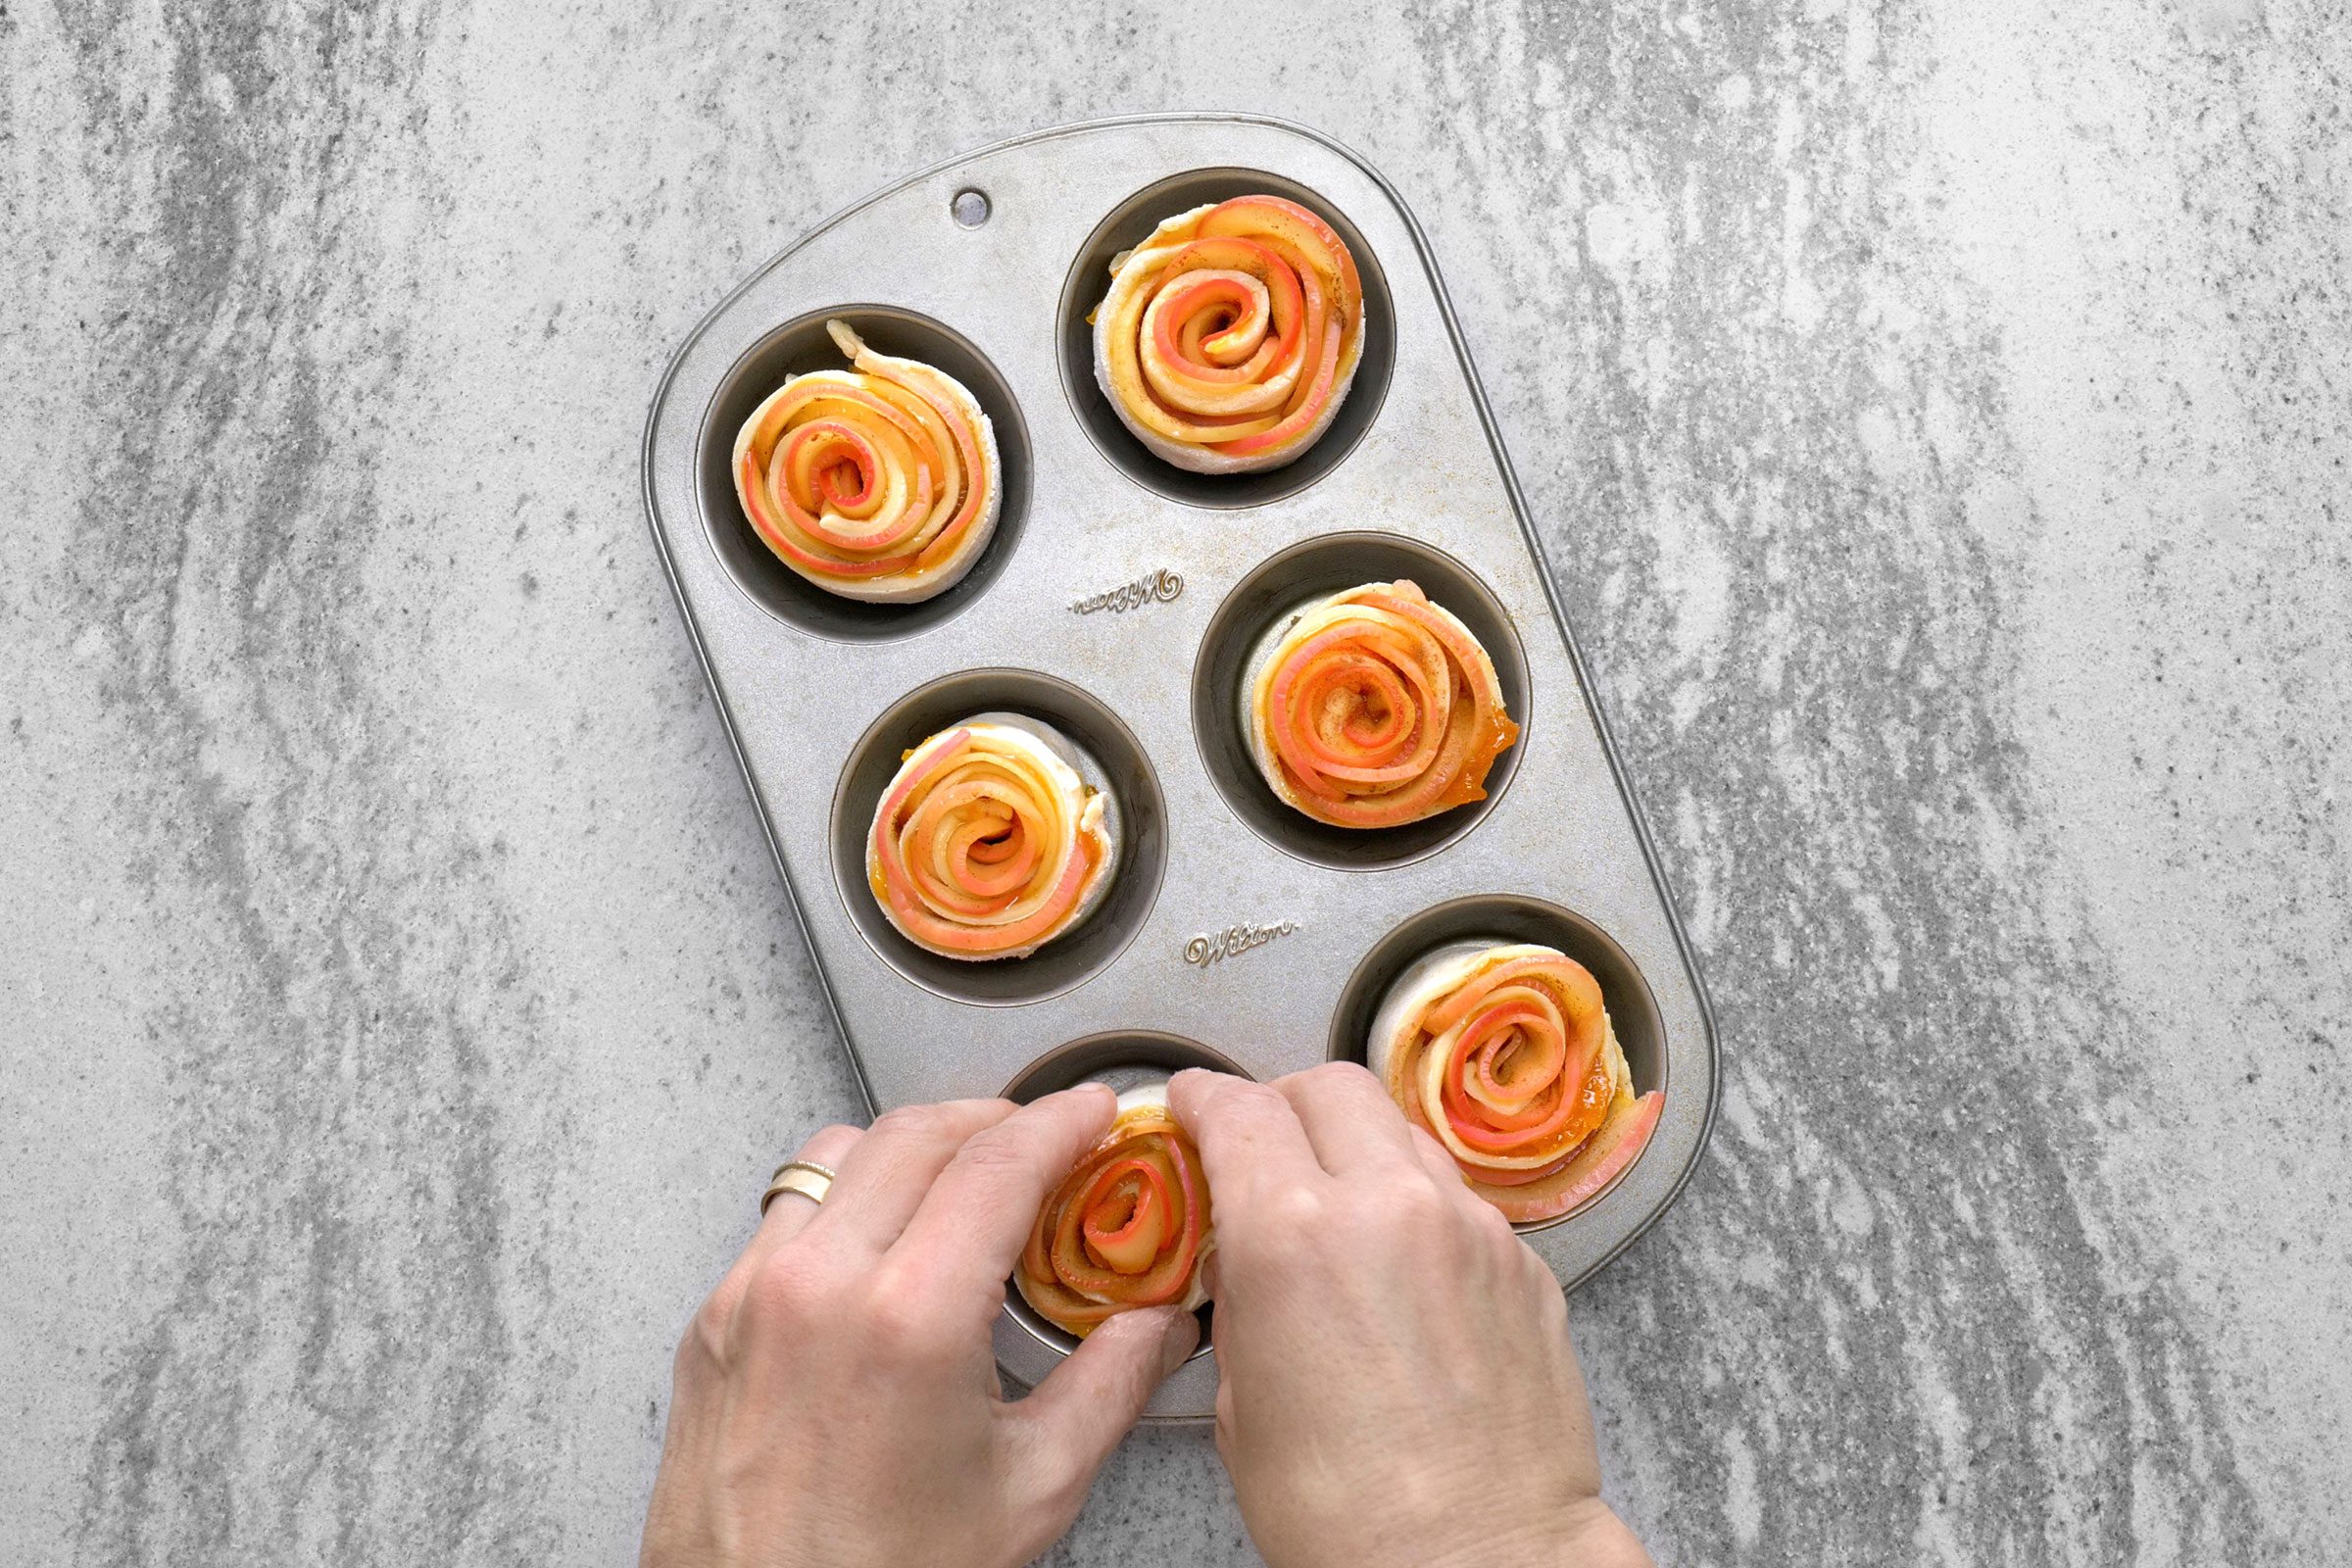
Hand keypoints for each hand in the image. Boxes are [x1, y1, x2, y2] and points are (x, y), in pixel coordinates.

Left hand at [641, 1087, 1200, 1567]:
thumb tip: (1158, 1326)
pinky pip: (787, 1213)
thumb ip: (1109, 1384)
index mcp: (907, 1320)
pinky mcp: (715, 1320)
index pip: (998, 1161)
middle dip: (995, 1119)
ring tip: (965, 1187)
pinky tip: (886, 1246)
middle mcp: (819, 1287)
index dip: (1061, 1121)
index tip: (1095, 1113)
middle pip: (919, 1132)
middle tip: (1046, 1144)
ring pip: (840, 1154)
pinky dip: (847, 1201)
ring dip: (914, 1149)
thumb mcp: (1030, 1489)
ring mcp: (753, 1296)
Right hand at [1171, 1064, 1649, 1567]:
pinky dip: (1417, 1207)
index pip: (1238, 1110)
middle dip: (1284, 1104)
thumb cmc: (1353, 1516)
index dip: (1203, 1097)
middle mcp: (1388, 1206)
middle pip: (1328, 1086)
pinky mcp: (1522, 1261)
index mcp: (1293, 1235)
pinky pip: (1457, 1197)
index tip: (1194, 1104)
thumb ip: (1241, 1301)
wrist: (1479, 1563)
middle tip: (1261, 1144)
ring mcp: (1468, 1227)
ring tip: (1336, 1206)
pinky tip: (1401, 1267)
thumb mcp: (1243, 1405)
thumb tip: (1243, 1260)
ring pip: (1401, 1130)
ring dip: (1357, 1148)